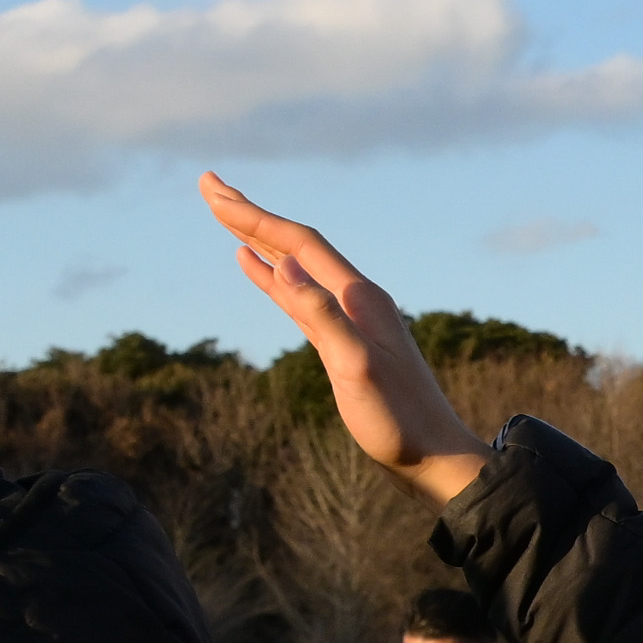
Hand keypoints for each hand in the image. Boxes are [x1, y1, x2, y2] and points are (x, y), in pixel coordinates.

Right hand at [199, 173, 492, 496]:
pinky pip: (299, 296)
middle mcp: (355, 298)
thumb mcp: (356, 368)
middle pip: (296, 244)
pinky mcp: (343, 340)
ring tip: (224, 216)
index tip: (214, 193)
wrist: (434, 457)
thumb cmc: (399, 421)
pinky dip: (272, 277)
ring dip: (258, 239)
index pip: (299, 243)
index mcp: (359, 298)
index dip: (255, 216)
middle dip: (250, 214)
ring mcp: (350, 318)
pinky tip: (253, 266)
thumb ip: (323, 316)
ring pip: (295, 265)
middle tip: (208, 185)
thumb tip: (284, 265)